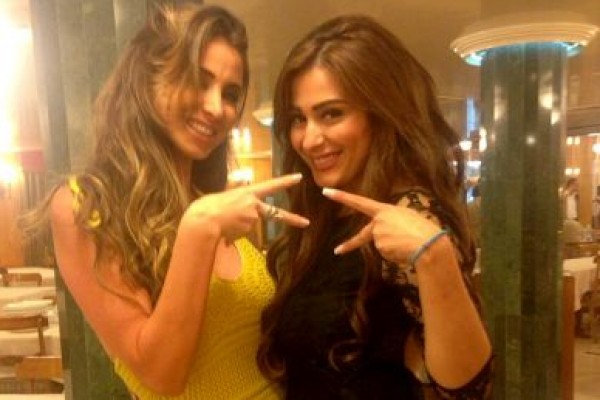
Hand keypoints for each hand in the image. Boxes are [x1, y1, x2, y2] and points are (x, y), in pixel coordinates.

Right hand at [184, 174, 309, 242]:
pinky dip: (236, 233)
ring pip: (250, 225)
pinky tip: (225, 229)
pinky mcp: (248, 231)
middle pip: (276, 213)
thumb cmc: (209, 206)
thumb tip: (241, 180)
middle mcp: (253, 205)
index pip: (271, 185)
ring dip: (240, 226)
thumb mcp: (225, 192)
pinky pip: (244, 233)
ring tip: (225, 222)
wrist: (204, 221)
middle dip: (293, 219)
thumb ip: (237, 189)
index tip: (299, 177)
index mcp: (248, 192)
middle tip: (307, 222)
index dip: (286, 181)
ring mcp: (252, 219)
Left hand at [322, 187, 441, 263]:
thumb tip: (383, 233)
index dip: (342, 196)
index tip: (325, 191)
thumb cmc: (424, 229)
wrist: (429, 244)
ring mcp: (378, 236)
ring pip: (381, 245)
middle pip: (363, 235)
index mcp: (384, 210)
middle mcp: (378, 222)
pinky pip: (386, 253)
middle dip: (349, 245)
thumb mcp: (408, 217)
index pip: (359, 201)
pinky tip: (405, 250)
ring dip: (393, 247)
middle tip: (336, 251)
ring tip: (408, 243)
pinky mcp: (381, 249)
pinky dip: (395, 254)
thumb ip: (392, 221)